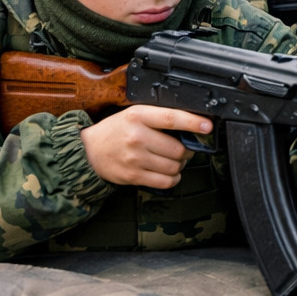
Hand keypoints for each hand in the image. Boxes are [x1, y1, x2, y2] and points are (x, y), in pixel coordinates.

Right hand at [80, 105, 208, 188]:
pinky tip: (168, 172)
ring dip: (180, 165)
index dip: (193, 122)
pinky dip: (172, 178)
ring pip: (174, 166)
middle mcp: (137, 137)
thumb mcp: (134, 114)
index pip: (171, 118)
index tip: (207, 126)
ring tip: (173, 160)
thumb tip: (190, 124)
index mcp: (138, 116)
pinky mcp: (133, 176)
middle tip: (184, 148)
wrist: (89, 151)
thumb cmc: (115, 130)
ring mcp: (135, 158)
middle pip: (178, 148)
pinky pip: (165, 181)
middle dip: (187, 150)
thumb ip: (158, 117)